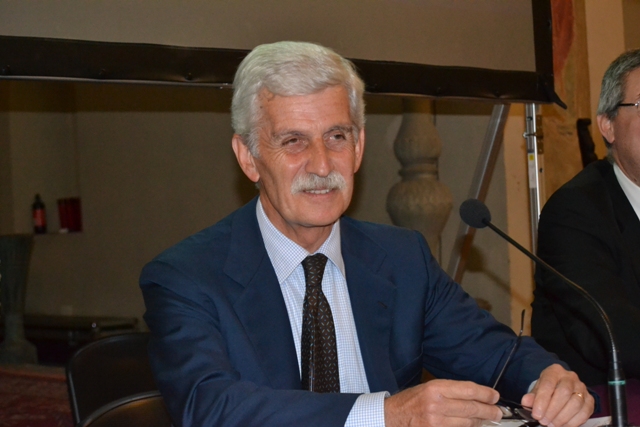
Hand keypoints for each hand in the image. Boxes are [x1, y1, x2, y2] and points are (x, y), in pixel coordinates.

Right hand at [384, 379, 501, 426]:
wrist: (392, 417)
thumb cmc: (410, 401)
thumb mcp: (428, 388)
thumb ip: (450, 391)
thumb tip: (475, 396)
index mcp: (435, 389)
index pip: (468, 390)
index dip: (485, 394)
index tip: (494, 397)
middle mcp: (437, 405)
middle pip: (471, 408)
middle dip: (489, 411)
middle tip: (498, 412)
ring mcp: (436, 423)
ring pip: (468, 423)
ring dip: (480, 422)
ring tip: (487, 419)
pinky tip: (472, 426)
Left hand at [521, 364, 593, 426]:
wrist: (560, 386)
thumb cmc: (548, 388)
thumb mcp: (537, 389)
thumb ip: (532, 396)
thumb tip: (526, 402)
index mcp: (555, 371)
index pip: (548, 384)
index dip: (542, 400)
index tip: (536, 414)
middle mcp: (570, 377)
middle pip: (564, 393)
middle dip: (552, 410)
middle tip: (544, 421)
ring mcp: (582, 388)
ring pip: (575, 403)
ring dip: (562, 417)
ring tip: (552, 424)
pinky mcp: (590, 400)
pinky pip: (585, 412)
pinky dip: (573, 422)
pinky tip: (563, 425)